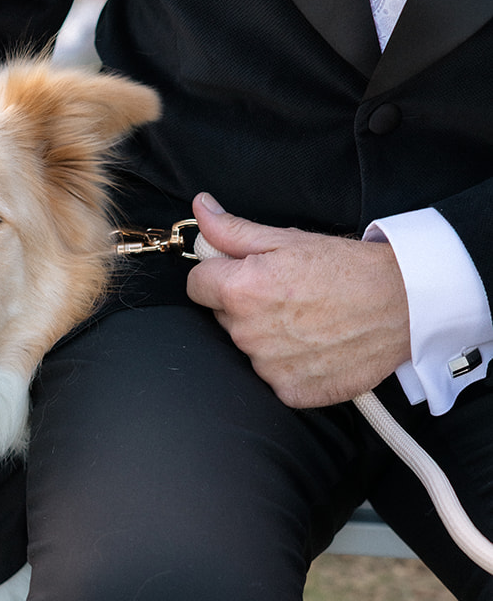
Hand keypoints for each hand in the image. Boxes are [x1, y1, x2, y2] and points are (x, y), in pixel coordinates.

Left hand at [186, 194, 411, 407]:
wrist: (403, 306)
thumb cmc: (347, 269)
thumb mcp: (288, 239)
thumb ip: (234, 230)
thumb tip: (200, 210)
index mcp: (241, 290)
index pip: (197, 285)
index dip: (218, 275)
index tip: (243, 273)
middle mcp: (247, 333)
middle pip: (223, 317)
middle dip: (244, 304)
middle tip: (287, 294)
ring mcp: (268, 367)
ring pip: (247, 348)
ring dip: (266, 335)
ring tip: (307, 318)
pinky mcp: (289, 391)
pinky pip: (273, 376)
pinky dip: (288, 364)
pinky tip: (314, 345)